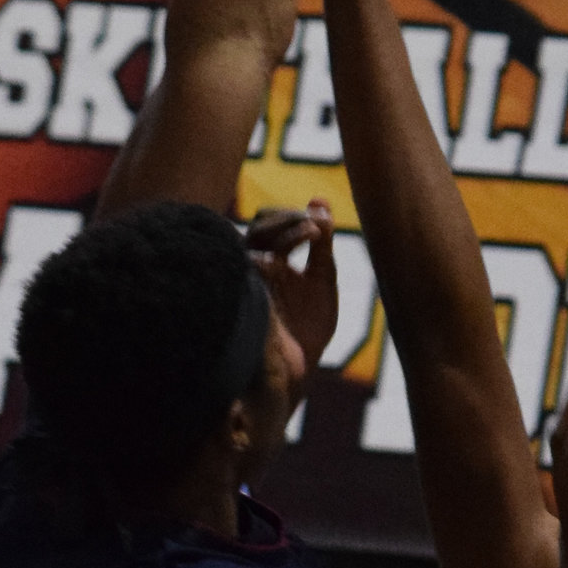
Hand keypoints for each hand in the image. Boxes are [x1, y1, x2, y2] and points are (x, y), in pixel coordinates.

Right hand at [245, 202, 339, 371]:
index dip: (292, 217)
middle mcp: (253, 267)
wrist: (300, 367)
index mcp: (268, 259)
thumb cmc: (308, 325)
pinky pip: (248, 266)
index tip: (320, 220)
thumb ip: (322, 242)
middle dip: (287, 220)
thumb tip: (319, 200)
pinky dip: (271, 256)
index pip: (270, 224)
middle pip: (259, 228)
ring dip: (284, 231)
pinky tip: (294, 255)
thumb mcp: (322, 278)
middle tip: (316, 224)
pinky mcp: (246, 296)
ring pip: (251, 241)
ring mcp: (247, 281)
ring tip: (314, 233)